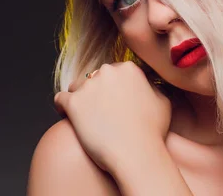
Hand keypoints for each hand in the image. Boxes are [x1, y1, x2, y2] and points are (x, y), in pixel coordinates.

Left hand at [54, 61, 172, 174]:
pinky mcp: (73, 103)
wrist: (137, 154)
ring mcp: (88, 86)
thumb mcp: (162, 102)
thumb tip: (145, 85)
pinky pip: (60, 99)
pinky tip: (66, 115)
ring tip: (85, 116)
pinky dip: (62, 107)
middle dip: (97, 91)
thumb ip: (151, 87)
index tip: (114, 101)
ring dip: (81, 98)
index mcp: (129, 68)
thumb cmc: (152, 131)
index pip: (115, 72)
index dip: (114, 87)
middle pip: (95, 77)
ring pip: (77, 86)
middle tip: (101, 111)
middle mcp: (107, 72)